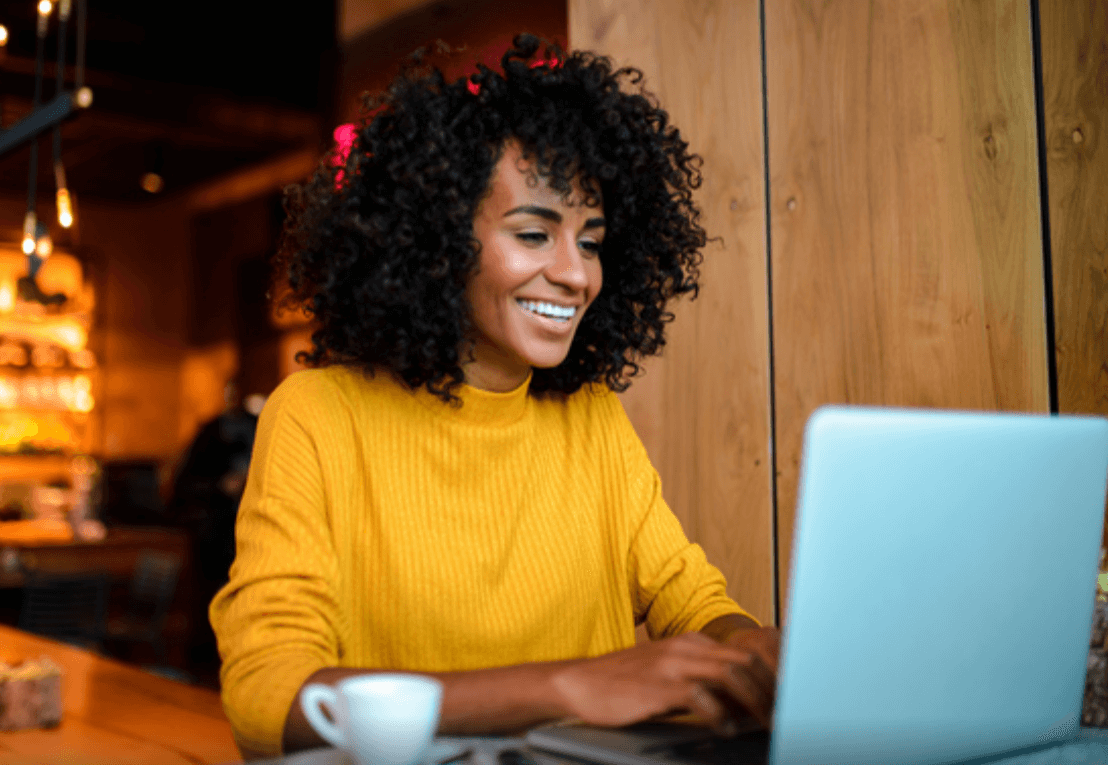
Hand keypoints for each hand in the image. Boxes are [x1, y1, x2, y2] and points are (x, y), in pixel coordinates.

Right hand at [549, 630, 777, 733]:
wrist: (579, 683)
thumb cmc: (623, 685)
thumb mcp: (667, 675)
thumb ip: (702, 682)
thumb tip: (741, 705)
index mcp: (691, 643)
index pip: (745, 653)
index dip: (770, 678)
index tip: (783, 701)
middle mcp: (687, 648)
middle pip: (746, 661)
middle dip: (771, 690)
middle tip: (782, 717)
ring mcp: (673, 665)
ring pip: (732, 674)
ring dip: (755, 701)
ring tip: (764, 723)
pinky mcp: (660, 687)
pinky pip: (702, 697)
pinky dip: (721, 714)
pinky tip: (725, 728)